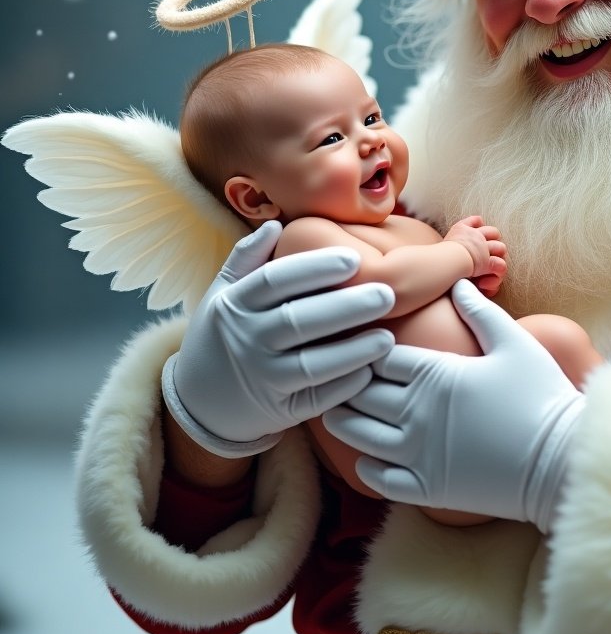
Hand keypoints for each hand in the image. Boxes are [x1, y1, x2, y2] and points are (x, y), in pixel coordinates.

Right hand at [163, 221, 395, 457]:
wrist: (201, 399)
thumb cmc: (225, 333)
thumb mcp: (224, 293)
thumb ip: (247, 258)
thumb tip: (276, 224)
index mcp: (237, 304)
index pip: (275, 281)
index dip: (314, 269)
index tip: (354, 259)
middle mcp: (247, 340)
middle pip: (298, 320)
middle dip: (345, 307)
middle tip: (387, 294)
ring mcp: (262, 377)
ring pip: (311, 364)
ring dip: (352, 352)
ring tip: (387, 336)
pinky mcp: (279, 409)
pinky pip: (316, 399)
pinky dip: (343, 387)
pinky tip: (371, 371)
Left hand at [323, 280, 583, 530]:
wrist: (562, 459)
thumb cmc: (541, 394)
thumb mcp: (513, 342)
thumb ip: (479, 311)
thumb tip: (456, 283)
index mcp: (434, 372)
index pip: (376, 355)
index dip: (366, 349)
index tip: (365, 346)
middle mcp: (417, 411)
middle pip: (358, 392)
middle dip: (348, 381)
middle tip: (345, 376)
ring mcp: (417, 453)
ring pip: (355, 434)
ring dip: (345, 419)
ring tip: (347, 410)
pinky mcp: (424, 489)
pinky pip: (374, 477)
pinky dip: (363, 465)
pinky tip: (370, 454)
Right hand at [443, 216, 506, 279]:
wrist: (441, 263)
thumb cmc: (435, 258)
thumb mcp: (439, 247)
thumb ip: (448, 246)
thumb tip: (446, 254)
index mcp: (461, 230)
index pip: (476, 220)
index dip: (480, 225)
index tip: (480, 231)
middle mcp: (475, 236)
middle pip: (494, 232)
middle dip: (495, 242)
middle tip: (490, 253)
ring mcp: (483, 248)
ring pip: (501, 248)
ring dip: (499, 257)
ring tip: (492, 268)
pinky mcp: (488, 262)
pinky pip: (500, 265)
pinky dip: (496, 274)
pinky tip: (485, 282)